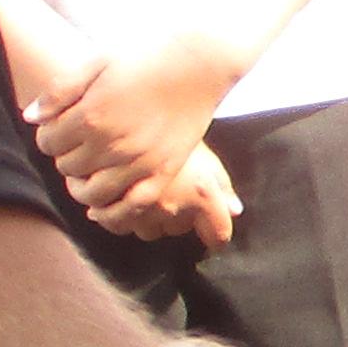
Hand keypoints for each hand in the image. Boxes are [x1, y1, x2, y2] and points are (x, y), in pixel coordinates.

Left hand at [34, 31, 241, 210]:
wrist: (198, 63)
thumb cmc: (144, 57)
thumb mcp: (97, 61)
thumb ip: (60, 90)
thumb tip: (30, 118)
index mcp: (91, 115)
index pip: (48, 142)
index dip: (49, 135)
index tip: (59, 129)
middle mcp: (112, 143)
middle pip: (67, 167)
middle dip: (65, 156)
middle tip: (76, 146)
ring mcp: (139, 162)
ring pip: (92, 194)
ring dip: (81, 186)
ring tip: (85, 174)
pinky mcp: (162, 172)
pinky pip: (130, 207)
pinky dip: (111, 212)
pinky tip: (101, 207)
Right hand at [88, 141, 241, 247]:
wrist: (123, 111)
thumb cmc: (169, 126)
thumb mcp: (200, 150)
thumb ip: (220, 183)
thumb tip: (235, 211)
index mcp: (201, 194)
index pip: (218, 233)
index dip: (215, 235)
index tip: (210, 234)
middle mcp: (173, 207)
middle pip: (179, 229)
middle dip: (178, 216)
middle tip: (172, 190)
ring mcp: (142, 210)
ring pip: (150, 230)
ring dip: (150, 217)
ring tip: (146, 190)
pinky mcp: (112, 209)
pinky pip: (120, 225)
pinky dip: (121, 215)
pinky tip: (120, 196)